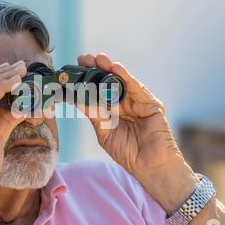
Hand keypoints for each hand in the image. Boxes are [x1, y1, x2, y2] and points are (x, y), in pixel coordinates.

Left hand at [77, 53, 198, 211]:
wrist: (149, 166)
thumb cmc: (128, 152)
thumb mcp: (104, 132)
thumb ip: (94, 115)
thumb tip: (77, 99)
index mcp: (111, 112)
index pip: (96, 92)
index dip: (86, 81)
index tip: (72, 71)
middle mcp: (124, 104)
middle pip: (108, 83)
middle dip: (96, 70)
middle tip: (83, 58)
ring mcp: (137, 103)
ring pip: (122, 81)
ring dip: (109, 68)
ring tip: (97, 58)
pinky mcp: (151, 104)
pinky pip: (137, 88)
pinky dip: (126, 76)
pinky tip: (115, 67)